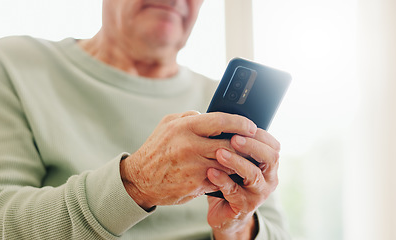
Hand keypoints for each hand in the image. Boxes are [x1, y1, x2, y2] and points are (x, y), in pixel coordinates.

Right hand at [120, 111, 257, 209]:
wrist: (140, 180)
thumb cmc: (157, 149)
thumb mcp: (168, 124)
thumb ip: (191, 116)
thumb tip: (213, 115)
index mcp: (184, 127)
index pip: (221, 121)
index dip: (240, 122)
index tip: (251, 126)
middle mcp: (190, 146)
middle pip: (230, 144)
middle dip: (246, 145)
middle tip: (256, 144)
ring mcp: (194, 167)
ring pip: (229, 163)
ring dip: (240, 161)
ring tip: (249, 158)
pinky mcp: (196, 184)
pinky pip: (220, 178)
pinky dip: (229, 175)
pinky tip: (234, 173)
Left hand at [206, 129, 280, 238]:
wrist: (225, 213)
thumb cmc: (230, 179)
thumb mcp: (237, 161)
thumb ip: (237, 145)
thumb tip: (225, 117)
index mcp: (269, 164)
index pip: (273, 145)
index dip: (260, 134)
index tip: (242, 125)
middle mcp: (269, 178)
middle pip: (270, 158)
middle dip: (252, 146)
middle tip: (234, 138)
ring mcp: (259, 194)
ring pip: (253, 175)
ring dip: (236, 162)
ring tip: (219, 153)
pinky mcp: (245, 206)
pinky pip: (234, 191)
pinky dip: (222, 180)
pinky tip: (211, 172)